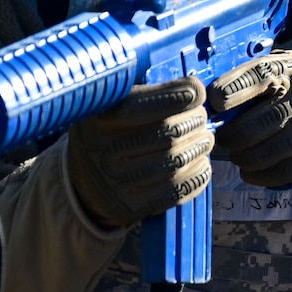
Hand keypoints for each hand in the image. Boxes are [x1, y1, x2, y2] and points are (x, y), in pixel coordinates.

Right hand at [65, 77, 213, 228]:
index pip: (141, 106)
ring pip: (176, 161)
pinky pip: (176, 191)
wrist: (85, 183)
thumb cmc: (109, 133)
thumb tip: (190, 83)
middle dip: (194, 121)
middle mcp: (103, 152)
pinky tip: (202, 162)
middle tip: (201, 117)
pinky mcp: (130, 207)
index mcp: (97, 120)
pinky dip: (197, 175)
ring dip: (200, 147)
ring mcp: (116, 183)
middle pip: (168, 133)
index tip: (196, 91)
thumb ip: (142, 91)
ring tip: (205, 138)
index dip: (176, 96)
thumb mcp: (109, 107)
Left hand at [207, 51, 291, 186]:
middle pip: (249, 128)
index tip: (213, 103)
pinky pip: (272, 175)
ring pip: (257, 155)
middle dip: (227, 137)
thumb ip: (258, 75)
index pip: (257, 77)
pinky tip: (251, 167)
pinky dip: (254, 173)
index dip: (230, 91)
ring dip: (239, 157)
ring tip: (237, 152)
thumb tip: (209, 97)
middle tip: (222, 138)